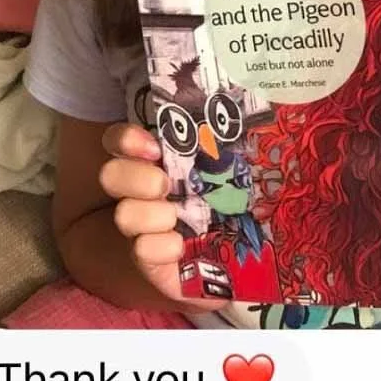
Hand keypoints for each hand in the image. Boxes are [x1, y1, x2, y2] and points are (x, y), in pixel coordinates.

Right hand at [99, 122, 225, 310]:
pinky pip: (141, 251)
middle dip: (134, 177)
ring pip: (124, 215)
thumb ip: (240, 142)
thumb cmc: (237, 200)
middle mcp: (143, 190)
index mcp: (160, 160)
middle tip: (165, 184)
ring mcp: (144, 226)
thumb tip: (270, 121)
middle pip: (111, 174)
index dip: (126, 139)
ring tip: (176, 218)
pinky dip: (159, 247)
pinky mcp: (150, 260)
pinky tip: (179, 247)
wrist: (236, 259)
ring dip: (150, 215)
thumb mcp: (241, 167)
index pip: (120, 140)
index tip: (153, 146)